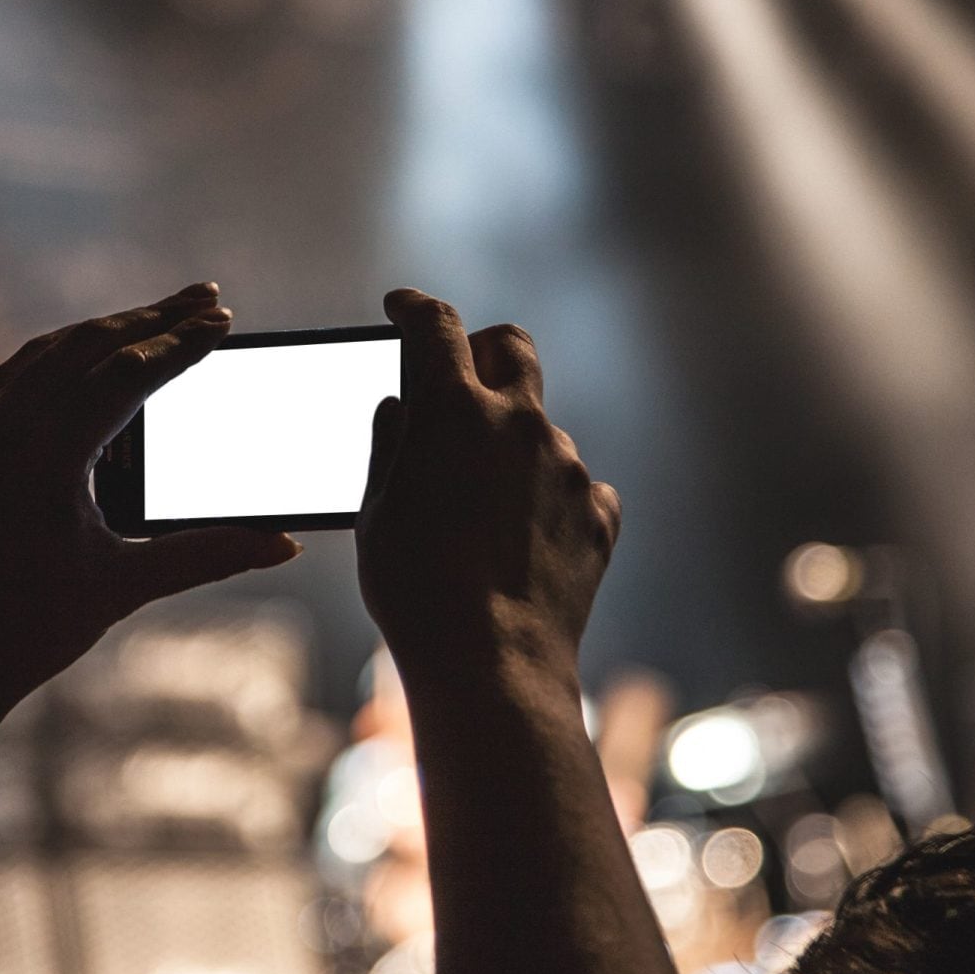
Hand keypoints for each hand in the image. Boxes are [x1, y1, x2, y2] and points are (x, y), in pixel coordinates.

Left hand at [0, 283, 300, 731]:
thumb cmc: (23, 633)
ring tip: (156, 319)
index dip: (181, 344)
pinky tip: (86, 361)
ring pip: (45, 353)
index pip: (125, 373)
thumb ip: (207, 555)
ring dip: (104, 330)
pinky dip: (59, 356)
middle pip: (86, 345)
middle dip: (151, 318)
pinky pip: (12, 378)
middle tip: (205, 297)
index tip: (224, 321)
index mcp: (42, 455)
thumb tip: (283, 543)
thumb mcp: (122, 588)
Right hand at [356, 289, 620, 702]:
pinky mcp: (599, 512)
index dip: (415, 309)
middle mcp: (519, 422)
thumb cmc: (415, 591)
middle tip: (461, 377)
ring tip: (481, 510)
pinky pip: (577, 487)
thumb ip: (391, 445)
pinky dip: (551, 500)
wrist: (492, 664)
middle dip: (485, 350)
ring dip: (513, 447)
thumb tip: (402, 409)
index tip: (402, 309)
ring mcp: (568, 465)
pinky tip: (525, 541)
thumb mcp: (375, 511)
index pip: (435, 324)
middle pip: (512, 347)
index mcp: (452, 408)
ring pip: (542, 429)